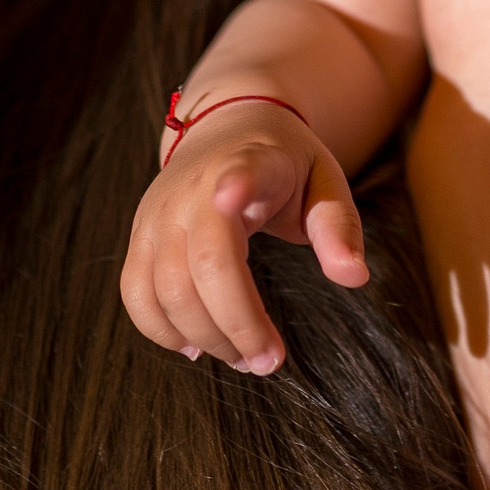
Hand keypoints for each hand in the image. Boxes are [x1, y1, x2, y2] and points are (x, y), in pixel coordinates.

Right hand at [119, 101, 367, 374]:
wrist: (226, 127)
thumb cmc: (282, 162)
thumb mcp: (323, 179)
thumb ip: (338, 225)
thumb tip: (354, 277)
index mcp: (249, 163)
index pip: (239, 171)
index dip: (235, 184)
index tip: (231, 194)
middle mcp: (194, 188)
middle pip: (204, 264)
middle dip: (236, 324)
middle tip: (269, 362)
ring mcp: (158, 212)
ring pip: (166, 289)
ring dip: (203, 336)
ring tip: (242, 358)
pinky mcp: (140, 235)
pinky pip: (135, 293)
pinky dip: (160, 330)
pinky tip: (195, 346)